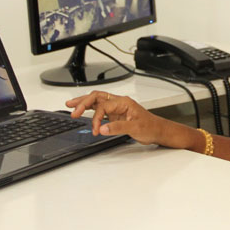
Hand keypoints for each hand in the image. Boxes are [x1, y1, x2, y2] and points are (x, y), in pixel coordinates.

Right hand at [65, 90, 180, 146]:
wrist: (158, 131)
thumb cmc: (151, 126)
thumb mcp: (135, 128)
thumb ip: (118, 127)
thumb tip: (102, 128)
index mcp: (123, 102)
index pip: (103, 106)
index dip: (97, 118)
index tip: (96, 130)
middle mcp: (119, 103)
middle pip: (96, 98)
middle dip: (83, 102)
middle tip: (72, 109)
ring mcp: (116, 109)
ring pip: (96, 102)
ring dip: (84, 104)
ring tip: (71, 106)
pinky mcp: (115, 116)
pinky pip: (100, 110)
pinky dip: (90, 111)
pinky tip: (83, 112)